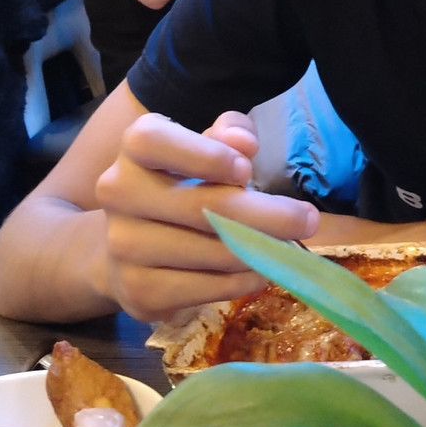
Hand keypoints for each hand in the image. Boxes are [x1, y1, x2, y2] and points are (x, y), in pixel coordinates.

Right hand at [94, 111, 319, 321]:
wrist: (127, 247)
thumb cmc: (180, 185)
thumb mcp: (204, 150)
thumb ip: (227, 135)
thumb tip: (245, 142)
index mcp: (135, 150)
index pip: (153, 142)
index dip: (202, 155)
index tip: (246, 169)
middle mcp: (117, 193)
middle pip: (197, 206)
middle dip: (263, 215)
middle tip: (308, 220)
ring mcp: (123, 246)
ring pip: (208, 251)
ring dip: (258, 252)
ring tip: (284, 248)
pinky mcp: (137, 291)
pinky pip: (204, 288)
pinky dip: (241, 281)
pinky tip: (258, 271)